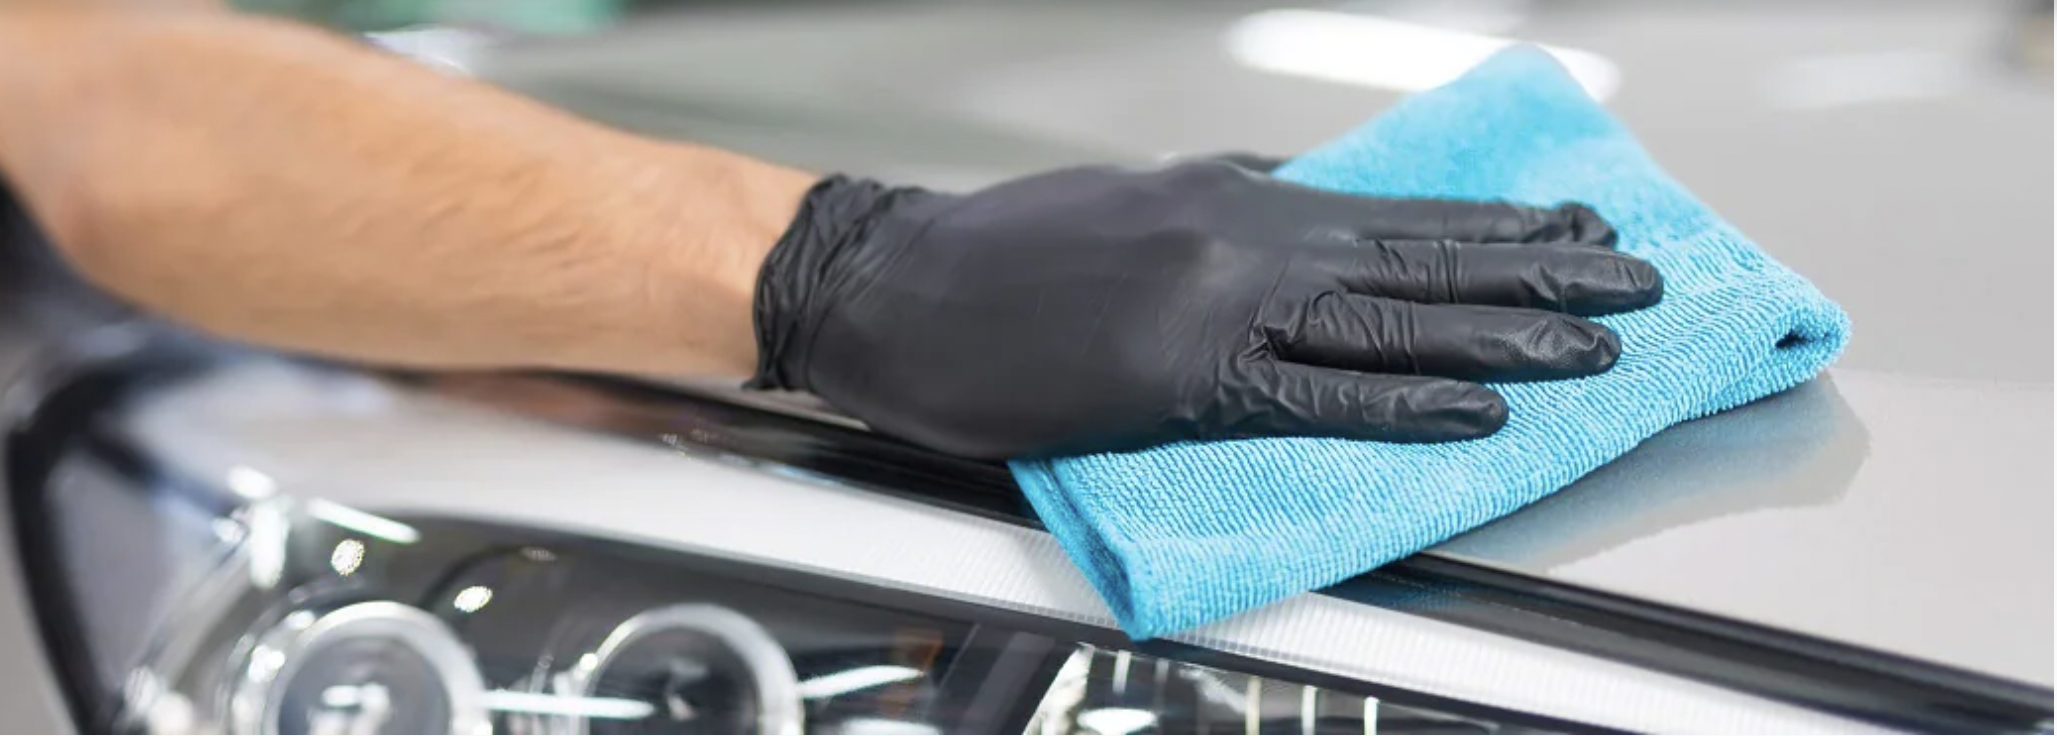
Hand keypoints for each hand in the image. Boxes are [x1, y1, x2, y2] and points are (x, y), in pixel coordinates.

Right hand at [747, 155, 1662, 459]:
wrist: (896, 282)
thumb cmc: (1004, 251)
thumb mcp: (1140, 198)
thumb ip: (1234, 204)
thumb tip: (1313, 204)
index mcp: (1238, 196)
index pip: (1399, 211)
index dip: (1500, 226)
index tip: (1581, 230)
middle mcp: (1248, 235)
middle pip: (1423, 258)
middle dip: (1542, 274)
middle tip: (1638, 286)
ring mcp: (1219, 302)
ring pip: (1393, 320)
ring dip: (1505, 334)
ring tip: (1595, 348)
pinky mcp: (1181, 376)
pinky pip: (1315, 392)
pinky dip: (1403, 404)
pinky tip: (1471, 414)